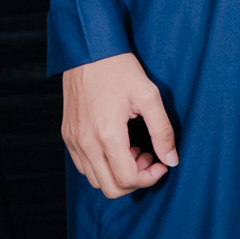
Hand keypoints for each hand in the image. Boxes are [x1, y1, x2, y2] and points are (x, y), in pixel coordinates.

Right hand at [62, 52, 177, 198]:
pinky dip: (101, 166)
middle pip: (110, 188)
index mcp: (108, 135)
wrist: (88, 50)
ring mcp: (74, 140)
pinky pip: (83, 166)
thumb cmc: (118, 69)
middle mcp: (87, 142)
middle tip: (148, 158)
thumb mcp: (149, 95)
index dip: (149, 178)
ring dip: (117, 174)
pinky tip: (116, 145)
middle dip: (134, 180)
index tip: (160, 163)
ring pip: (95, 180)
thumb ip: (162, 131)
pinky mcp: (68, 135)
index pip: (128, 179)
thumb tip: (171, 160)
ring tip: (132, 150)